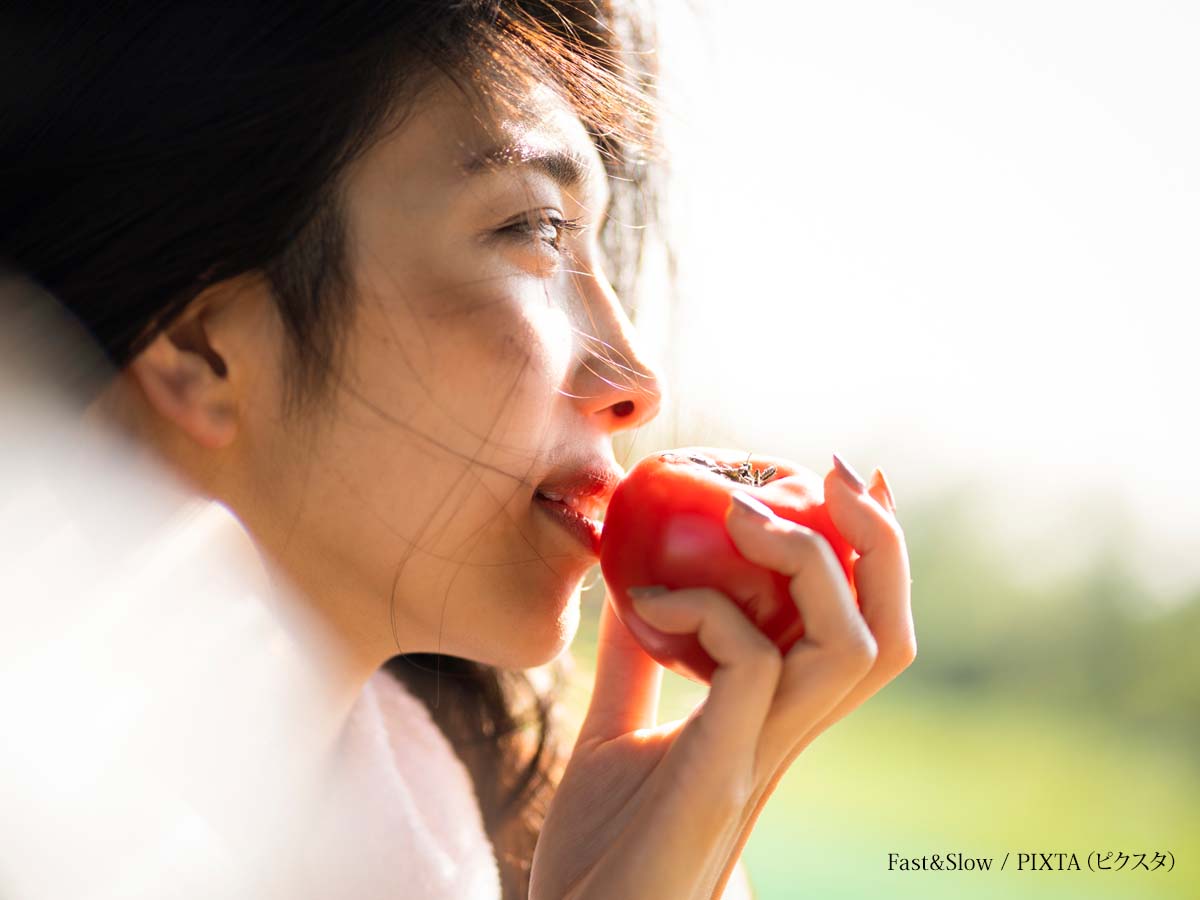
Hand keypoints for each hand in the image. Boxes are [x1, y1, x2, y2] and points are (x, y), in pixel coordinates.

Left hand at [529, 457, 914, 899]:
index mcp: (776, 724)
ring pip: (854, 645)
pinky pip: (752, 660)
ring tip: (746, 507)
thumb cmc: (599, 849)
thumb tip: (631, 583)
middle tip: (838, 469)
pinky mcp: (723, 769)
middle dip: (879, 541)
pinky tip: (651, 597)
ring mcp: (764, 754)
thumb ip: (639, 664)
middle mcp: (790, 736)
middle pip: (886, 633)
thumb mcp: (615, 733)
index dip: (870, 556)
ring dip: (812, 556)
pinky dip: (709, 604)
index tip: (842, 484)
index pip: (857, 632)